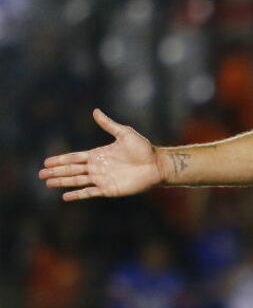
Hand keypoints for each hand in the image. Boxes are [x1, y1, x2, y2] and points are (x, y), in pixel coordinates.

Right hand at [39, 109, 162, 200]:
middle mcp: (97, 167)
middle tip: (40, 174)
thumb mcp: (125, 134)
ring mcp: (102, 179)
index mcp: (98, 154)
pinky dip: (77, 195)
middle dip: (56, 171)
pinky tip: (65, 196)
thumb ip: (109, 125)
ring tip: (48, 183)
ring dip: (62, 182)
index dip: (60, 159)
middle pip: (72, 170)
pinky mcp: (109, 189)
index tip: (47, 161)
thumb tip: (95, 111)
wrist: (156, 165)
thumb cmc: (143, 149)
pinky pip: (89, 193)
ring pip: (77, 181)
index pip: (74, 158)